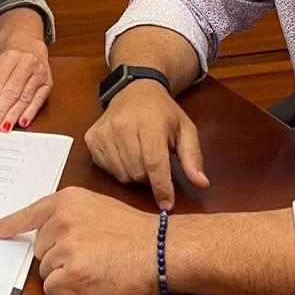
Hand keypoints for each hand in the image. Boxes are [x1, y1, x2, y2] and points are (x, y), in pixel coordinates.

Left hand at [0, 39, 51, 131]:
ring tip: (4, 127)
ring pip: (25, 98)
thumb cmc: (11, 60)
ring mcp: (39, 73)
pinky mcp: (48, 83)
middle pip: (11, 92)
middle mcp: (26, 64)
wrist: (30, 46)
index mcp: (10, 58)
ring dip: (13, 115)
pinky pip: (39, 100)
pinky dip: (30, 112)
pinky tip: (22, 122)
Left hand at [0, 187, 159, 294]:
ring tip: (95, 270)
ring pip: (45, 272)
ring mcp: (66, 246)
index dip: (12, 224)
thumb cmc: (137, 234)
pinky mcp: (72, 273)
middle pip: (40, 250)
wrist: (162, 251)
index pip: (31, 213)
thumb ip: (71, 217)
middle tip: (89, 257)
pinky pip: (52, 291)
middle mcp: (63, 220)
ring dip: (64, 278)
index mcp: (69, 201)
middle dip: (58, 259)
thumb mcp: (100, 209)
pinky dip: (66, 294)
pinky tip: (88, 286)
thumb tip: (49, 235)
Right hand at [85, 80, 209, 209]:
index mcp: (150, 122)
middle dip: (150, 177)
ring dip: (135, 174)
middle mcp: (123, 126)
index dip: (162, 188)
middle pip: (138, 173)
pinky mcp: (92, 139)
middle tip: (155, 163)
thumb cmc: (163, 113)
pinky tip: (125, 153)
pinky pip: (107, 170)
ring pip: (122, 175)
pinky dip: (119, 169)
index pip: (154, 163)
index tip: (167, 205)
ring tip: (141, 156)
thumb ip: (193, 157)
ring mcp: (104, 132)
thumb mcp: (185, 129)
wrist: (136, 90)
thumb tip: (202, 184)